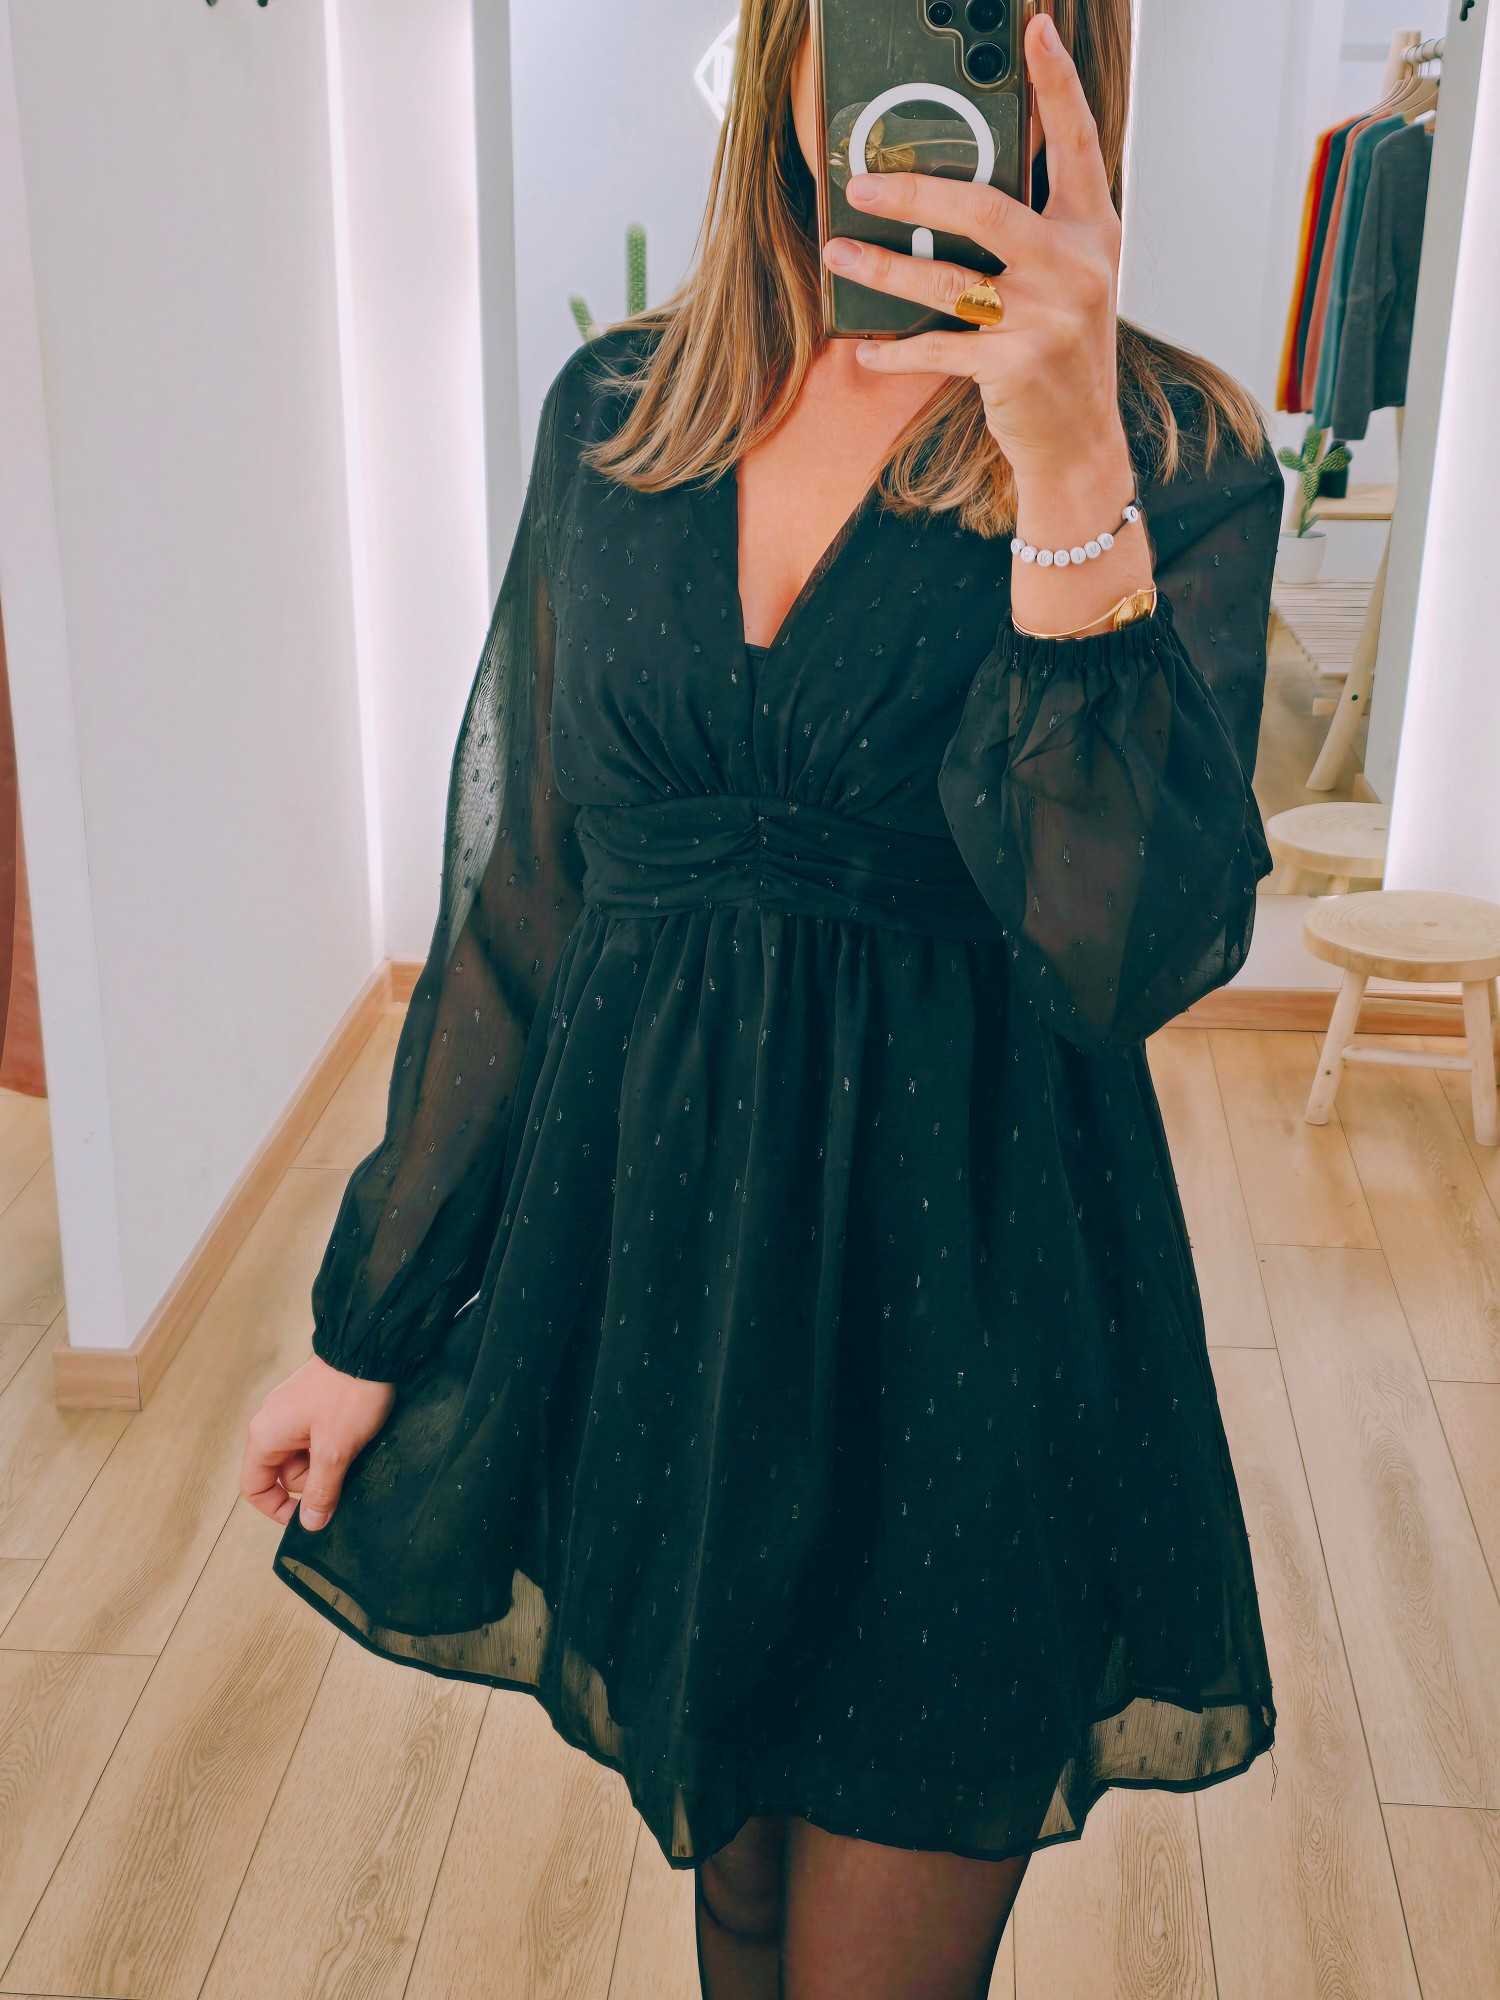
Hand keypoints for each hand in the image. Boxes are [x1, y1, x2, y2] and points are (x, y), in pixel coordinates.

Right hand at [240, 1353, 393, 1530]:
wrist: (369, 1348)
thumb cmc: (347, 1395)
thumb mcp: (334, 1451)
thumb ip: (321, 1490)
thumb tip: (310, 1524)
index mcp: (266, 1435)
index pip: (254, 1487)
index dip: (277, 1509)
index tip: (309, 1516)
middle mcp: (272, 1424)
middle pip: (284, 1474)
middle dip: (313, 1481)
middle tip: (342, 1469)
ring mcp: (293, 1413)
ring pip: (304, 1458)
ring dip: (327, 1463)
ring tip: (351, 1447)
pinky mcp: (313, 1406)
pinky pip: (316, 1440)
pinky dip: (333, 1447)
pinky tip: (354, 1438)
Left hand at [822, 12, 1152, 631]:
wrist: (1082, 442)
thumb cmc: (1062, 353)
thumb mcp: (1066, 279)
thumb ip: (1030, 230)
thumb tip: (955, 187)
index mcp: (1091, 230)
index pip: (1076, 142)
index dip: (1057, 85)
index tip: (1034, 31)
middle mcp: (1074, 267)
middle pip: (985, 209)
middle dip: (915, 192)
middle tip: (862, 183)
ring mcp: (1046, 318)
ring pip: (946, 280)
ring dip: (882, 268)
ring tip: (839, 253)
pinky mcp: (1015, 366)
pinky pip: (938, 348)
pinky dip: (894, 351)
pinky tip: (863, 347)